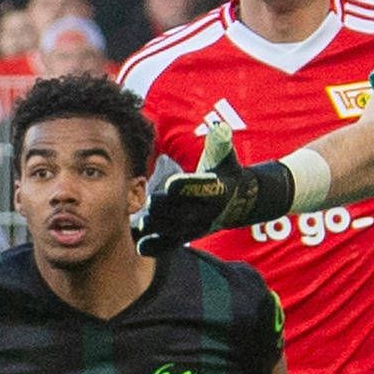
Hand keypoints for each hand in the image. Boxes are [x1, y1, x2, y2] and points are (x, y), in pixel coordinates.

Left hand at [139, 155, 292, 248]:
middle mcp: (206, 211)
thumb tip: (219, 127)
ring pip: (174, 230)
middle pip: (183, 212)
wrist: (236, 202)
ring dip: (155, 227)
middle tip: (147, 201)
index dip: (187, 186)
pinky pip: (170, 245)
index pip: (200, 188)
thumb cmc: (225, 173)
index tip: (171, 184)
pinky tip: (138, 243)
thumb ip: (220, 144)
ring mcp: (195, 226)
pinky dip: (154, 246)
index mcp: (216, 190)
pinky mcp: (186, 237)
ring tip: (137, 222)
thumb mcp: (225, 158)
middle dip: (164, 207)